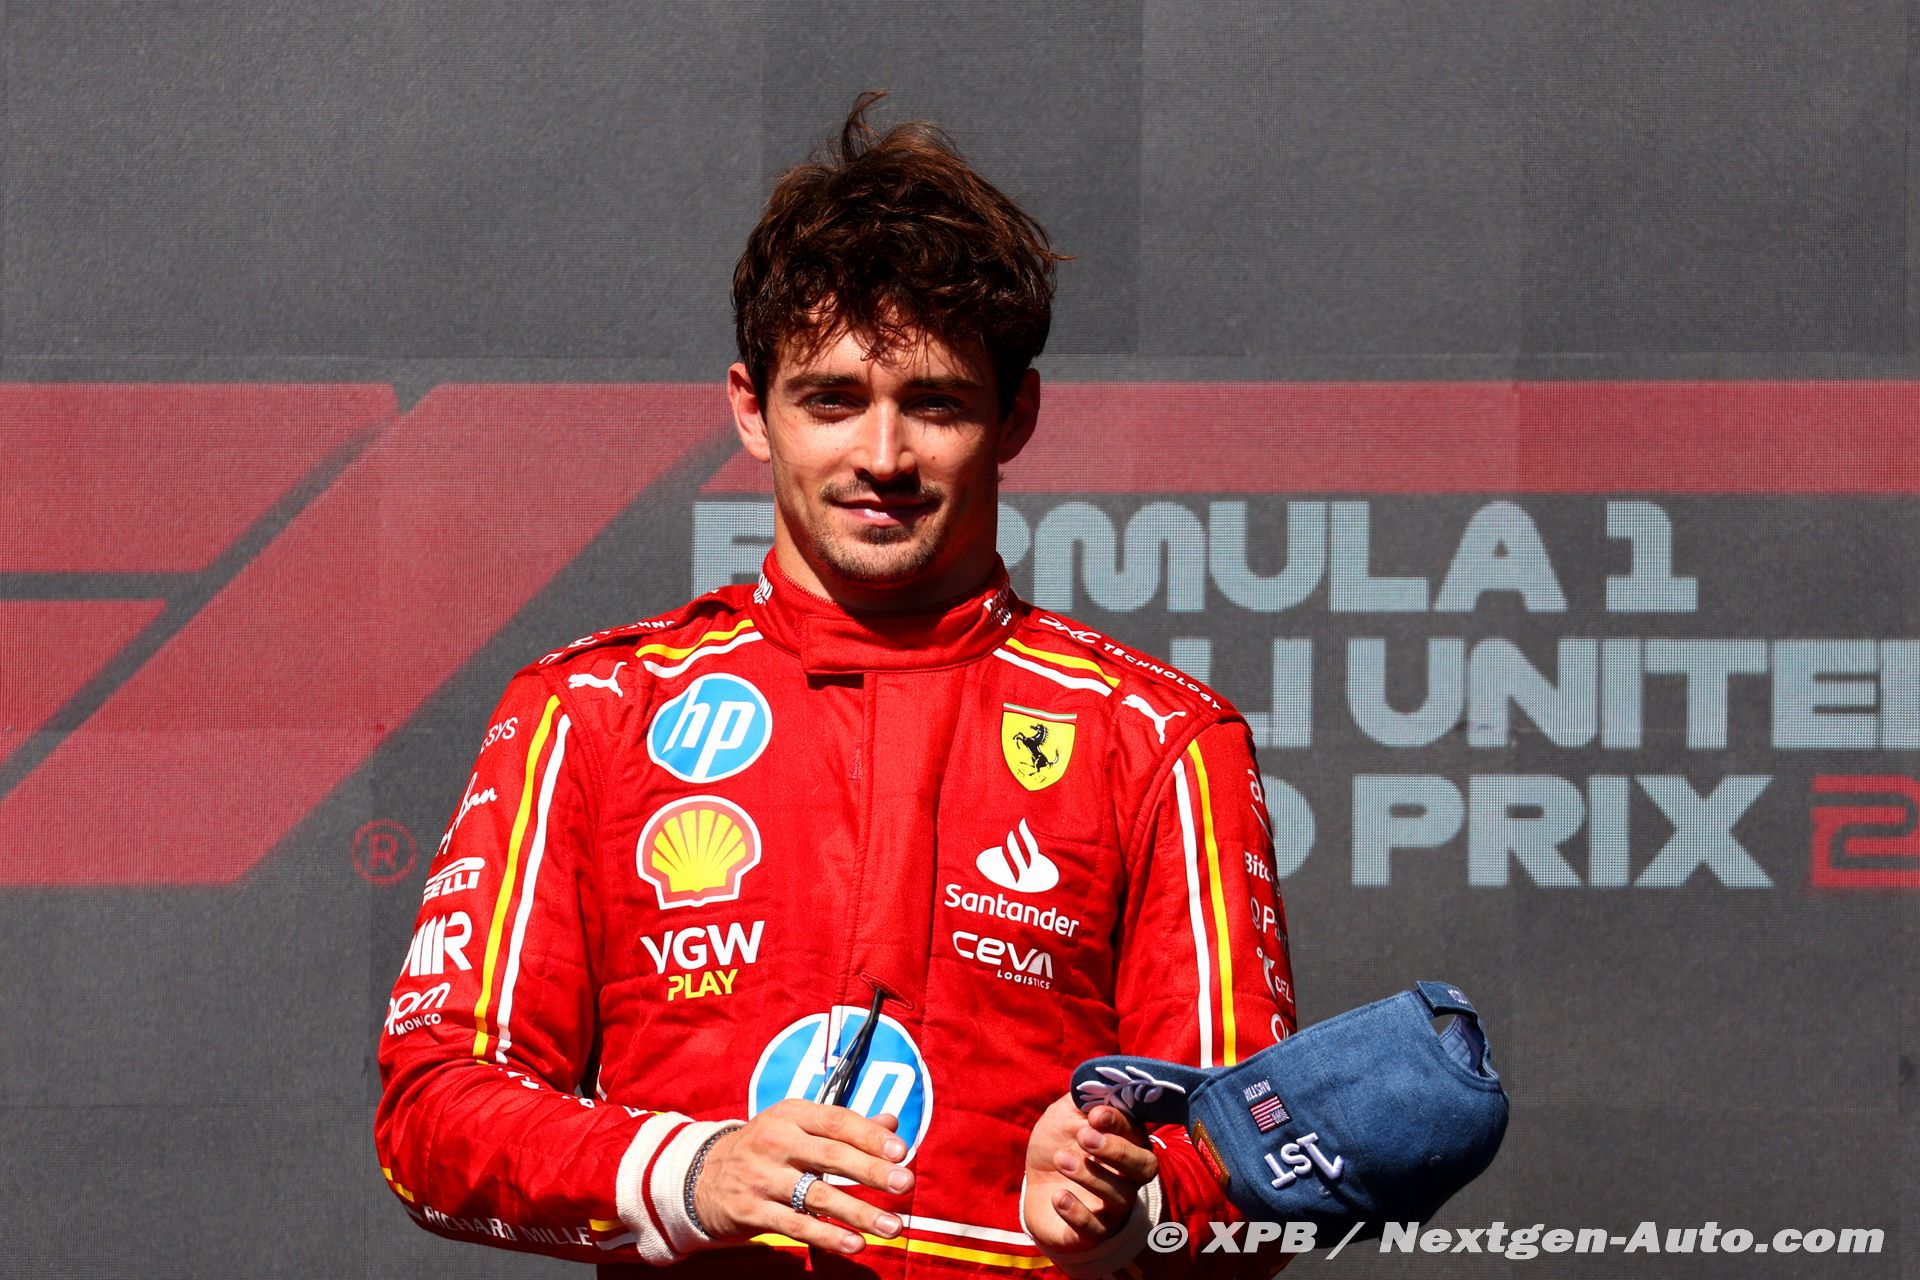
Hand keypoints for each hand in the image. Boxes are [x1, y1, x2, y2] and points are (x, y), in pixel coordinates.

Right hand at [692, 1100, 914, 1254]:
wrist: (702, 1176)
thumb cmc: (765, 1148)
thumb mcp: (798, 1126)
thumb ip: (845, 1126)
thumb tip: (892, 1121)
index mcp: (791, 1115)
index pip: (837, 1120)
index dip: (870, 1135)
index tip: (901, 1151)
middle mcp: (776, 1142)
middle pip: (832, 1156)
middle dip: (872, 1172)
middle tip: (905, 1184)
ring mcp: (762, 1177)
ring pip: (818, 1196)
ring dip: (859, 1213)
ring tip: (892, 1227)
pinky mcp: (752, 1211)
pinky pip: (796, 1225)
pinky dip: (828, 1236)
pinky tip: (855, 1244)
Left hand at [1022, 1095, 1158, 1253]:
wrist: (1035, 1184)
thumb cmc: (1059, 1142)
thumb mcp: (1066, 1115)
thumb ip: (1083, 1099)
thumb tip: (1098, 1081)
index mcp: (1127, 1142)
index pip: (1136, 1132)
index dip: (1118, 1123)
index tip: (1094, 1115)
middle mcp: (1128, 1176)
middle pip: (1145, 1168)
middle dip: (1116, 1150)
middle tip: (1085, 1136)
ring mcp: (1113, 1207)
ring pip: (1120, 1197)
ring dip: (1090, 1176)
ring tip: (1061, 1159)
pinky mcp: (1092, 1233)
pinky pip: (1095, 1229)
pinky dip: (1077, 1213)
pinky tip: (1059, 1197)